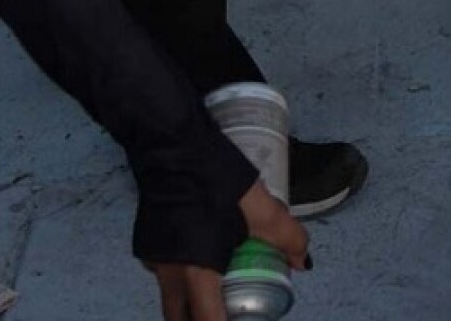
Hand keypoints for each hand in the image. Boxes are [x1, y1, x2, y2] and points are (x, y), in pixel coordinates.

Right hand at [149, 183, 307, 320]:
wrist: (171, 147)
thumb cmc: (217, 180)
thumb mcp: (262, 209)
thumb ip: (288, 238)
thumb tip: (303, 263)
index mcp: (195, 272)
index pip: (206, 320)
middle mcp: (168, 274)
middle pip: (180, 317)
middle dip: (201, 320)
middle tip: (226, 313)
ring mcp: (152, 259)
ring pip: (171, 296)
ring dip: (191, 302)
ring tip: (217, 293)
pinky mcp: (146, 243)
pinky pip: (164, 273)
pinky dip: (183, 277)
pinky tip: (202, 259)